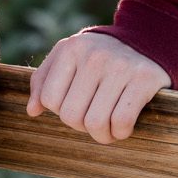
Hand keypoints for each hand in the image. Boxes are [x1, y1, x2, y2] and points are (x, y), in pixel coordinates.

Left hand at [25, 32, 170, 143]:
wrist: (146, 42)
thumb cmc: (99, 57)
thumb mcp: (68, 59)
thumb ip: (44, 81)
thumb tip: (32, 111)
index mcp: (70, 50)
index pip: (50, 100)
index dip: (62, 111)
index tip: (76, 106)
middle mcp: (93, 56)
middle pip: (72, 116)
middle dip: (82, 127)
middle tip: (93, 120)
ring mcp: (120, 67)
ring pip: (96, 123)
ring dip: (102, 135)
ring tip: (108, 128)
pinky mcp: (144, 79)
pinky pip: (122, 122)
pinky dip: (120, 133)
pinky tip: (123, 127)